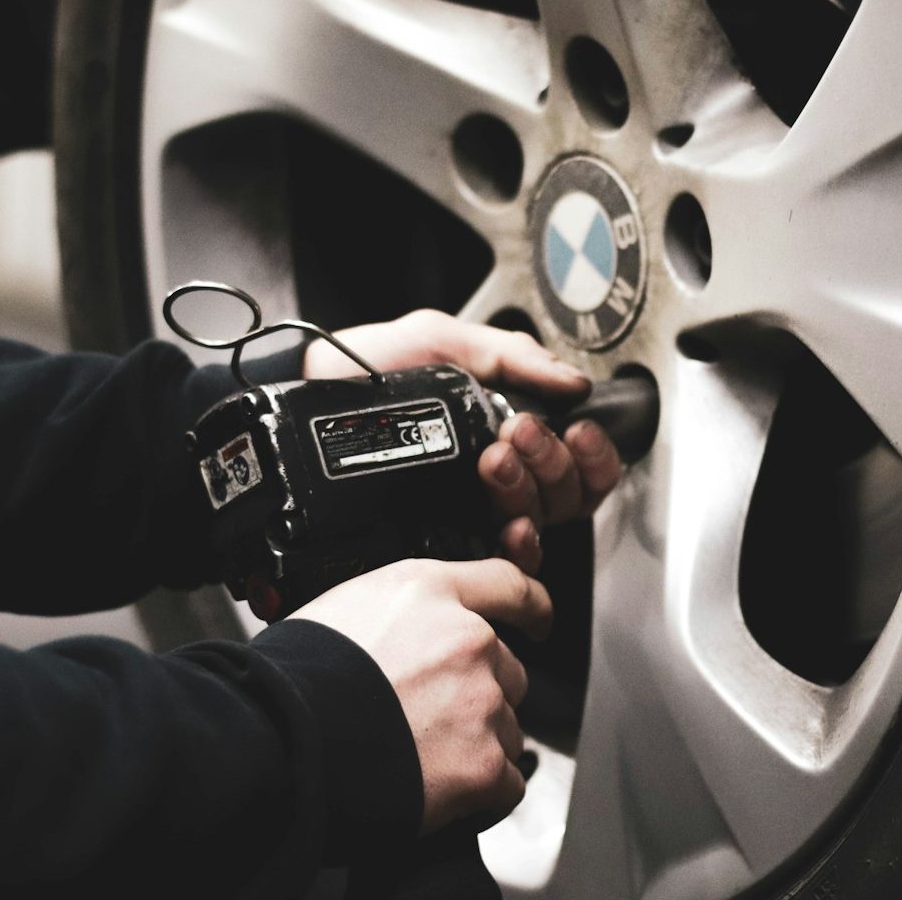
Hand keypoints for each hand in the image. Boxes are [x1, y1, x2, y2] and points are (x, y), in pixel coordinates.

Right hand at [288, 557, 550, 832]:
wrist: (281, 743)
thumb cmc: (293, 679)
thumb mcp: (343, 607)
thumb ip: (397, 613)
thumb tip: (404, 633)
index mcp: (429, 592)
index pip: (509, 584)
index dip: (531, 606)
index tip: (538, 619)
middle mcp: (467, 639)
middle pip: (507, 668)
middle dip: (479, 693)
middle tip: (429, 717)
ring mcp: (480, 702)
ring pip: (508, 726)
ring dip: (479, 743)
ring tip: (422, 756)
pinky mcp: (483, 764)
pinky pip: (507, 782)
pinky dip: (483, 792)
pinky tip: (444, 791)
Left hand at [304, 310, 624, 571]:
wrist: (309, 392)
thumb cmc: (369, 365)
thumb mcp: (444, 341)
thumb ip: (512, 355)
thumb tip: (575, 381)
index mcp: (506, 430)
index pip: (577, 460)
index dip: (592, 452)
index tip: (576, 429)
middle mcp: (498, 477)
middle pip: (567, 494)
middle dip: (552, 460)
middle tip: (517, 430)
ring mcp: (473, 511)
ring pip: (541, 523)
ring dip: (530, 490)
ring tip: (495, 458)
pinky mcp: (444, 538)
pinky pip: (504, 560)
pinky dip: (519, 542)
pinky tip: (509, 524)